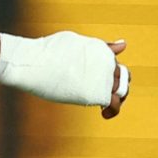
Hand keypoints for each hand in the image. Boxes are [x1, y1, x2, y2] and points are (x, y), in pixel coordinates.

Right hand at [0, 31, 131, 115]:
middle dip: (116, 87)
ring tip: (105, 107)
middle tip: (105, 96)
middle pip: (122, 77)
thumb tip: (123, 45)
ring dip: (116, 99)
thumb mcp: (77, 43)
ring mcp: (106, 78)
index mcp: (102, 49)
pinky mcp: (100, 94)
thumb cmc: (48, 52)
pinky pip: (114, 104)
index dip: (109, 73)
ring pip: (122, 91)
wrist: (34, 63)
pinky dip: (112, 111)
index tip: (97, 81)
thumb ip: (101, 47)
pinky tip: (104, 115)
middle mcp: (108, 62)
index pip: (115, 62)